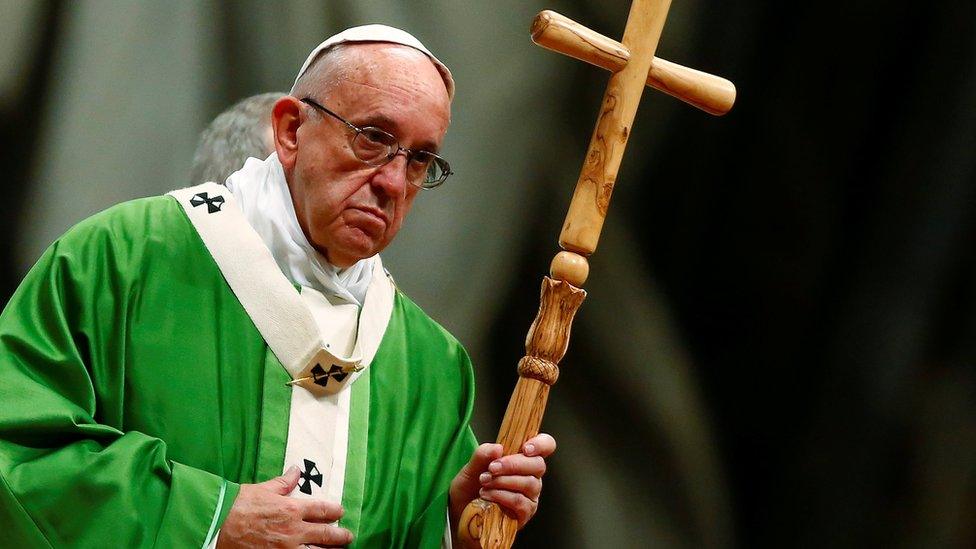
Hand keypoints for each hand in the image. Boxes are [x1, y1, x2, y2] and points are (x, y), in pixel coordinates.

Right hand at [217, 466, 352, 547]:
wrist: (217, 525)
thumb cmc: (237, 506)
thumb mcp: (263, 489)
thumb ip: (283, 482)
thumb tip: (295, 471)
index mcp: (292, 509)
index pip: (322, 509)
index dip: (334, 511)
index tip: (340, 512)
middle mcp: (294, 531)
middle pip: (326, 534)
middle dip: (339, 536)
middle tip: (348, 536)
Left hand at [449, 433, 555, 531]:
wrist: (462, 512)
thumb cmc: (471, 487)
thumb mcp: (471, 467)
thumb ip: (483, 454)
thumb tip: (498, 448)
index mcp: (523, 458)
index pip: (546, 445)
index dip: (541, 444)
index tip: (525, 448)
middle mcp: (532, 476)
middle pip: (538, 465)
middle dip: (513, 464)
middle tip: (491, 468)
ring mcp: (531, 496)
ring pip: (529, 484)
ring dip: (503, 481)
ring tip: (484, 482)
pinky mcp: (525, 513)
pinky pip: (520, 502)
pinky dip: (501, 496)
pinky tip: (486, 495)